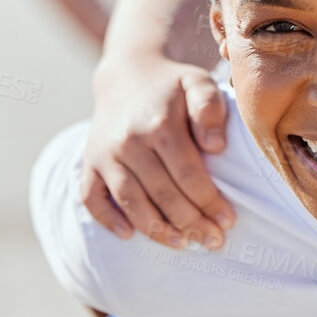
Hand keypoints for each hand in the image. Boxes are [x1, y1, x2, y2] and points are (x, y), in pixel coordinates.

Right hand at [80, 55, 236, 249]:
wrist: (127, 73)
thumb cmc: (172, 85)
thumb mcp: (198, 82)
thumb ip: (210, 108)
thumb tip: (216, 148)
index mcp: (159, 123)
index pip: (188, 174)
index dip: (209, 201)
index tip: (228, 221)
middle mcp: (128, 141)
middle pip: (162, 193)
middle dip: (190, 222)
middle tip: (213, 241)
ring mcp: (105, 154)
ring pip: (129, 201)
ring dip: (155, 229)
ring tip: (182, 243)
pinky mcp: (89, 162)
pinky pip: (91, 198)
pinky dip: (107, 219)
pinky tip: (129, 235)